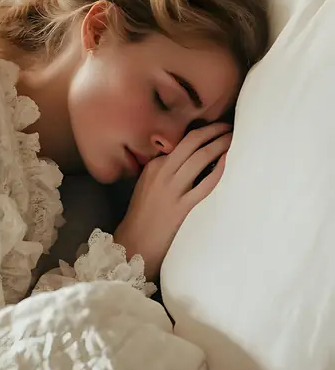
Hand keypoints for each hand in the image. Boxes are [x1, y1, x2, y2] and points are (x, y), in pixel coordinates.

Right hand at [114, 122, 231, 280]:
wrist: (135, 244)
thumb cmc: (143, 216)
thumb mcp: (148, 185)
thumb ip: (164, 171)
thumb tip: (190, 159)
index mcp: (154, 165)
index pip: (181, 141)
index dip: (202, 131)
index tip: (215, 129)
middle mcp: (162, 173)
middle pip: (193, 141)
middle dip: (214, 130)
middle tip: (230, 126)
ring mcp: (172, 190)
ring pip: (201, 157)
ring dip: (221, 144)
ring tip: (234, 139)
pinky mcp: (182, 207)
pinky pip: (206, 184)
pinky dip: (220, 169)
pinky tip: (229, 162)